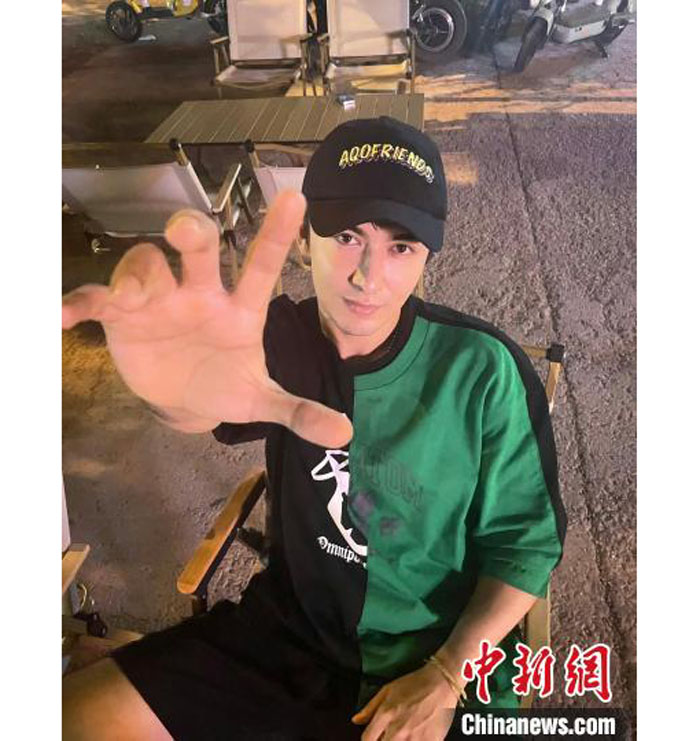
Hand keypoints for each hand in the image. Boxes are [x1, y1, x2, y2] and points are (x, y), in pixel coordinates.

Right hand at [62, 191, 352, 447]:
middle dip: (190, 233)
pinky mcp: (122, 316)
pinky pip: (97, 299)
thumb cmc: (226, 386)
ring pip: (145, 265)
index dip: (277, 234)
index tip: (296, 198)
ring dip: (137, 275)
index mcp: (239, 309)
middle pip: (196, 250)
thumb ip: (299, 411)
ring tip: (131, 299)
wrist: (184, 401)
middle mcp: (199, 293)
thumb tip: (345, 433)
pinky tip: (65, 317)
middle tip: (185, 231)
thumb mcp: (262, 401)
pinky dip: (81, 303)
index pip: (261, 266)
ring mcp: (159, 300)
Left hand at [351, 664, 457, 740]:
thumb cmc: (415, 684)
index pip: (367, 740)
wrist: (441, 684)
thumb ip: (370, 708)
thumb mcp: (387, 690)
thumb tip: (356, 720)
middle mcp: (398, 730)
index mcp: (386, 715)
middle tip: (389, 734)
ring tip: (403, 733)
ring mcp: (414, 740)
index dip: (368, 740)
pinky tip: (415, 735)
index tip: (373, 737)